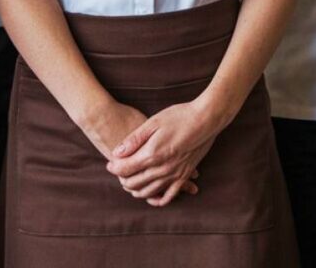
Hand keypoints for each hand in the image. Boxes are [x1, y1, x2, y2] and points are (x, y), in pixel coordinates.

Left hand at [82, 100, 199, 202]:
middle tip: (118, 171)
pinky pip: (169, 196)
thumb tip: (116, 153)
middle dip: (122, 179)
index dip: (114, 167)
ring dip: (135, 190)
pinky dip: (157, 199)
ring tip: (129, 182)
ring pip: (148, 192)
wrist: (205, 119)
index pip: (125, 169)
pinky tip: (152, 196)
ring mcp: (174, 174)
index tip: (110, 163)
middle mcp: (162, 169)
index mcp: (152, 154)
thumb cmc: (179, 116)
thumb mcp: (154, 122)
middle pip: (134, 183)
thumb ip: (134, 139)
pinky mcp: (184, 176)